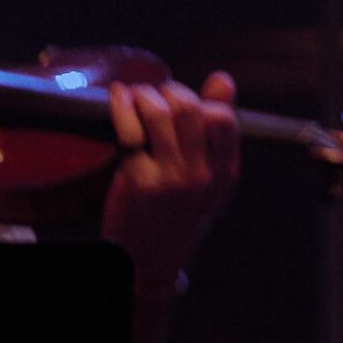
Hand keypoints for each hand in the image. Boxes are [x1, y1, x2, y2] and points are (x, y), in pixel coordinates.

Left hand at [100, 71, 241, 294]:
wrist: (147, 263)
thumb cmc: (175, 215)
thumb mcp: (208, 180)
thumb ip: (217, 132)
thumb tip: (222, 79)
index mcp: (224, 174)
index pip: (224, 118)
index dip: (201, 101)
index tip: (181, 101)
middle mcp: (202, 177)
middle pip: (190, 109)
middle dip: (169, 91)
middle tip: (153, 95)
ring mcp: (172, 180)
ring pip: (161, 114)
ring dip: (144, 95)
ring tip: (134, 96)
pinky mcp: (140, 183)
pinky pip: (131, 131)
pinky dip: (122, 106)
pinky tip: (117, 98)